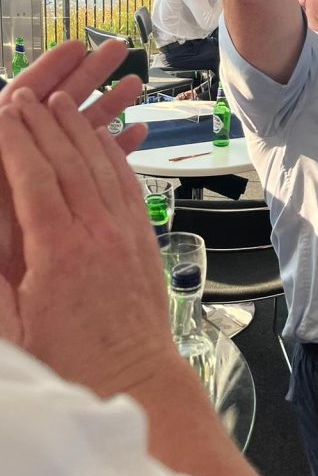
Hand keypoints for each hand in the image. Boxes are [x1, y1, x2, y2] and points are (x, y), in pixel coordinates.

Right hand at [0, 89, 172, 392]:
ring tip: (62, 102)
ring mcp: (126, 232)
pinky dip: (114, 155)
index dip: (13, 141)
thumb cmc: (70, 364)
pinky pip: (129, 185)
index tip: (0, 113)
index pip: (33, 178)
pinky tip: (104, 137)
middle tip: (24, 95)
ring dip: (80, 129)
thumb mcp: (12, 331)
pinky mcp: (144, 239)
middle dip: (43, 123)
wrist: (136, 380)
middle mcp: (97, 231)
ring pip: (102, 166)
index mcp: (59, 250)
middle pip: (68, 161)